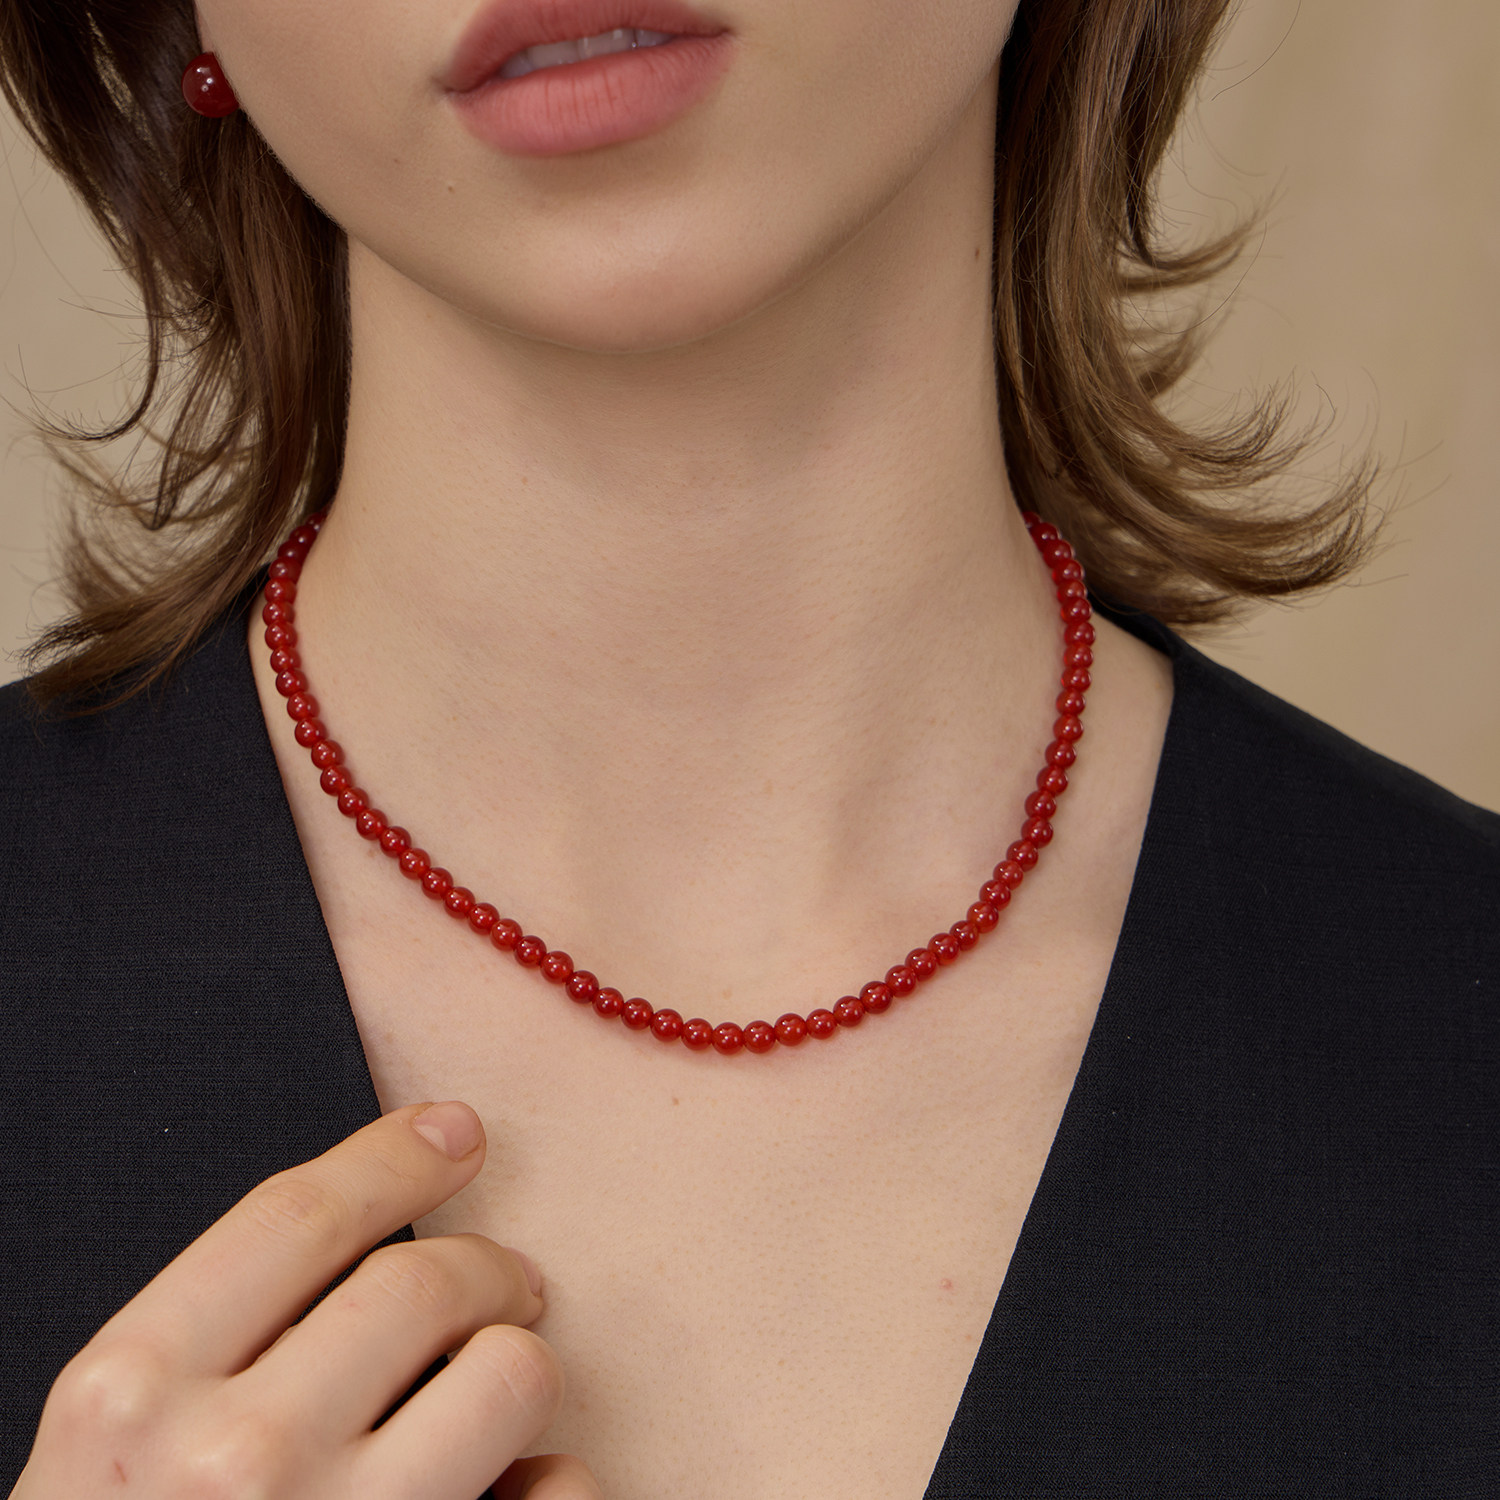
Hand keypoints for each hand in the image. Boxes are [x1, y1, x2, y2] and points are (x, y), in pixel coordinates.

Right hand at [8, 1101, 601, 1498]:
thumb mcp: (108, 1455)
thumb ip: (215, 1348)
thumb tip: (385, 1248)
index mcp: (132, 1392)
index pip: (297, 1216)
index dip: (392, 1157)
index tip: (455, 1133)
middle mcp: (231, 1457)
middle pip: (422, 1282)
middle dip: (486, 1266)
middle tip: (503, 1283)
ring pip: (509, 1371)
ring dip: (522, 1360)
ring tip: (504, 1379)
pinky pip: (556, 1495)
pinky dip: (557, 1483)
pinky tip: (520, 1492)